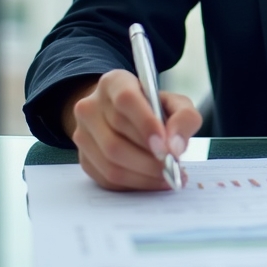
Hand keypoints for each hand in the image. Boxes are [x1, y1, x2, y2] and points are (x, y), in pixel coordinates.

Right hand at [62, 69, 202, 190]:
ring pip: (110, 161)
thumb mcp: (175, 103)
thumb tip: (175, 147)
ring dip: (144, 174)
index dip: (146, 123)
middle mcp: (91, 106)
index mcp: (114, 82)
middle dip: (150, 159)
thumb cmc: (153, 108)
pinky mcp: (83, 158)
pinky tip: (153, 180)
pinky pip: (107, 178)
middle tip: (174, 167)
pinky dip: (135, 183)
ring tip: (168, 175)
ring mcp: (82, 133)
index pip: (126, 99)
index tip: (166, 146)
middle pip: (117, 137)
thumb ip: (184, 118)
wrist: (126, 116)